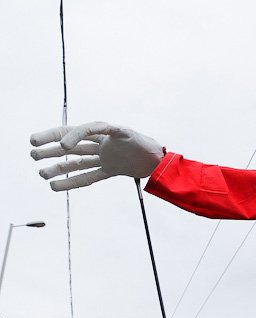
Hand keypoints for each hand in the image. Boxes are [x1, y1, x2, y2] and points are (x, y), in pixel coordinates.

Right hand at [30, 122, 163, 190]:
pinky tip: (56, 186)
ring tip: (40, 173)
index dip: (71, 136)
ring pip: (76, 163)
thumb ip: (118, 132)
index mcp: (106, 132)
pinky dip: (72, 182)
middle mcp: (101, 144)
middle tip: (32, 152)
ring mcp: (103, 158)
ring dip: (58, 168)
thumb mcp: (131, 135)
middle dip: (51, 148)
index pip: (81, 130)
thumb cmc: (148, 145)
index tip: (63, 145)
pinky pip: (87, 177)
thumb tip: (105, 130)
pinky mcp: (109, 171)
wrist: (160, 161)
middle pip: (71, 145)